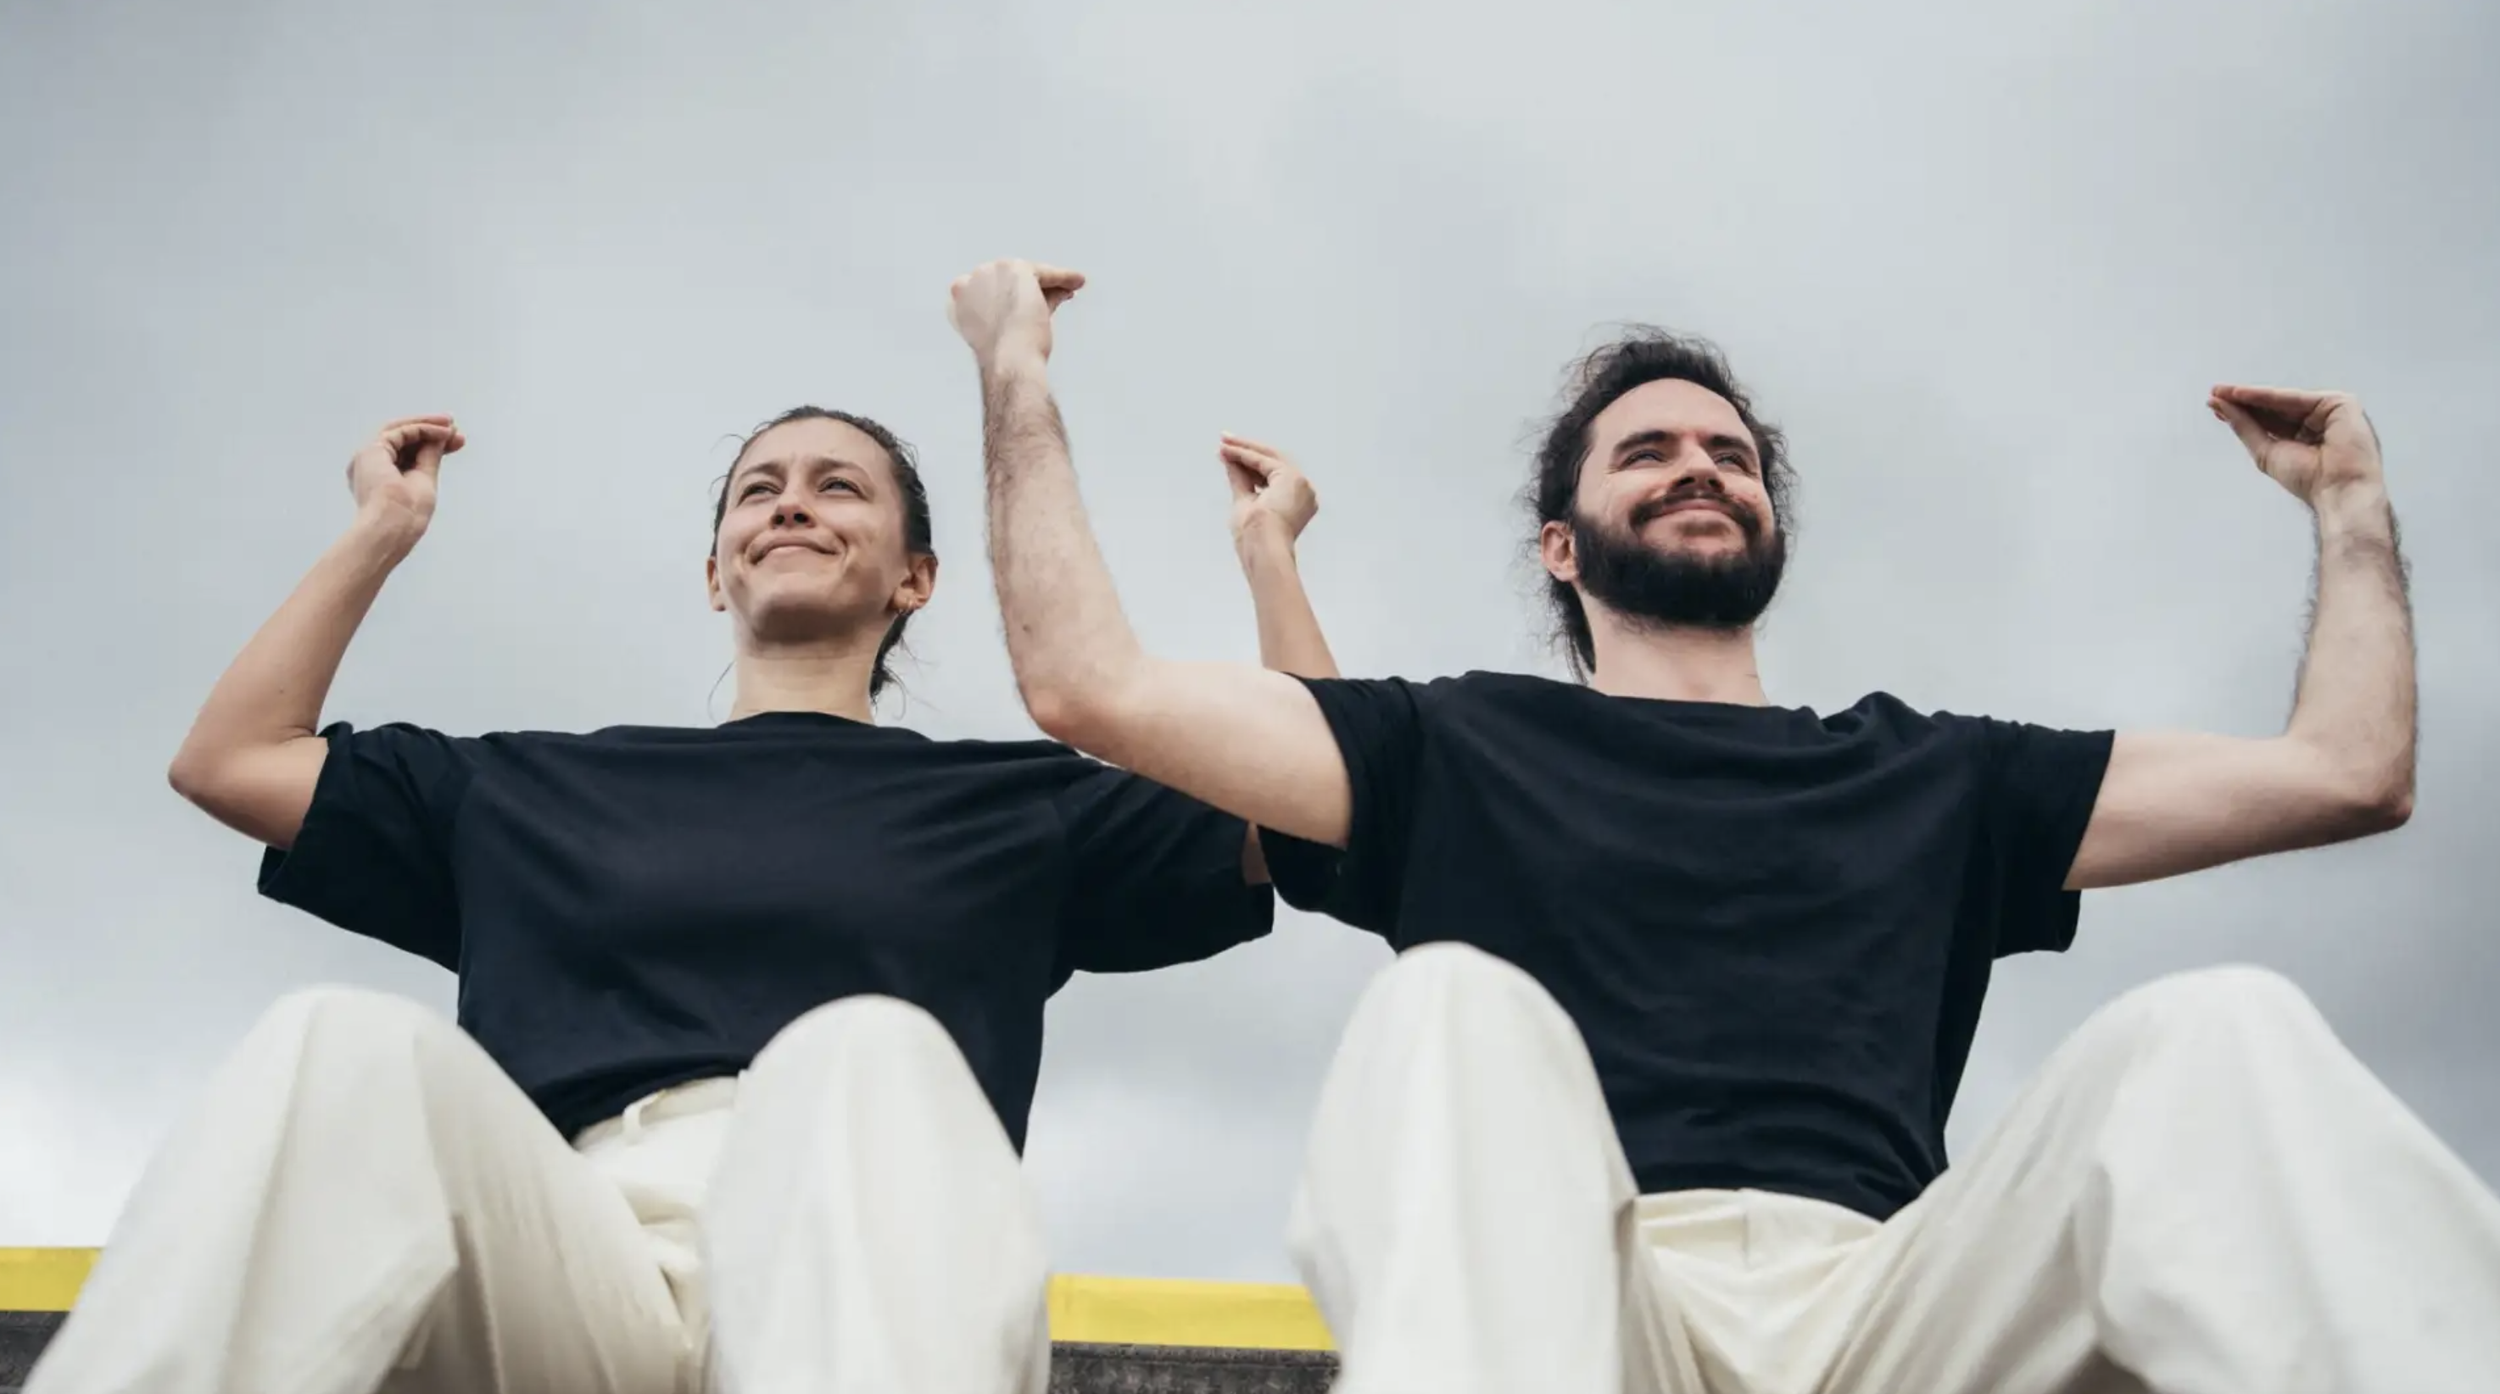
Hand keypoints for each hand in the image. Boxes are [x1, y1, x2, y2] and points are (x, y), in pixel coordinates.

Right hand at [345, 415, 464, 543]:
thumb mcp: (425, 480)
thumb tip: (442, 437)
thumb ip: (430, 457)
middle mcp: (370, 466)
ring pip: (398, 431)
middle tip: (454, 427)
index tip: (456, 441)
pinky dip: (423, 429)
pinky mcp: (371, 451)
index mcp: (379, 479)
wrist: (392, 527)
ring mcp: (368, 458)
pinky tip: (443, 432)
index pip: (406, 453)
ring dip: (426, 425)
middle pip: (401, 439)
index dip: (431, 444)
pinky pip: (400, 432)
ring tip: (450, 425)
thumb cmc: (407, 516)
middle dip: (429, 431)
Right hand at [948, 259, 1085, 370]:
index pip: (991, 289)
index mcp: (959, 298)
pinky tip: (1077, 280)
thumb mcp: (1003, 330)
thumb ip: (1016, 308)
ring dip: (1052, 282)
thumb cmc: (1006, 357)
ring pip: (1028, 274)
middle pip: (1010, 279)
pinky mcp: (1018, 269)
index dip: (1011, 295)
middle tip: (1058, 294)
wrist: (1009, 362)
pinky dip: (1064, 277)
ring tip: (1071, 287)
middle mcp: (971, 280)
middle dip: (1034, 287)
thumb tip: (1049, 296)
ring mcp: (993, 272)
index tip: (1028, 301)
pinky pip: (1046, 273)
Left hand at [1223, 434, 1318, 548]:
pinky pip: (1263, 460)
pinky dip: (1244, 454)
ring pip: (1269, 457)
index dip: (1249, 464)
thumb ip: (1240, 479)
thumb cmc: (1255, 537)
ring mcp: (1301, 484)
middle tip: (1225, 439)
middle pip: (1273, 462)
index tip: (1229, 455)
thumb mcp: (1244, 501)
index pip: (1272, 476)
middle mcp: (1304, 492)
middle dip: (1247, 450)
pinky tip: (1229, 450)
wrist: (1262, 546)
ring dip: (1244, 448)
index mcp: (1297, 503)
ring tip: (1224, 442)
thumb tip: (1229, 460)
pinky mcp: (1292, 477)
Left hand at [2210, 384, 2382, 507]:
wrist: (2338, 491)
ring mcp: (2331, 411)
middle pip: (2275, 408)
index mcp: (2308, 436)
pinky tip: (2240, 394)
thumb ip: (2245, 427)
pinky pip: (2295, 397)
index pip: (2270, 420)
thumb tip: (2221, 407)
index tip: (2216, 406)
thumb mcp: (2266, 452)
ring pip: (2283, 400)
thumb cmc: (2309, 480)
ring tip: (2221, 392)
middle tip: (2214, 393)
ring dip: (2250, 395)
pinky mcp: (2340, 403)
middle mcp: (2320, 421)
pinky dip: (2266, 396)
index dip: (2243, 413)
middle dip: (2243, 401)